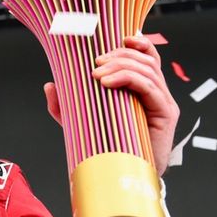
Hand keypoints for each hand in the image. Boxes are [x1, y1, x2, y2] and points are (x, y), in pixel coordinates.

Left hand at [42, 35, 180, 175]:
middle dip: (119, 55)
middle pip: (145, 59)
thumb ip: (65, 105)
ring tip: (97, 75)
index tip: (117, 37)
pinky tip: (107, 83)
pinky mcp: (166, 114)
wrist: (126, 179)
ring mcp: (164, 102)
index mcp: (143, 90)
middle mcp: (157, 93)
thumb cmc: (108, 150)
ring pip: (147, 70)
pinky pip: (150, 87)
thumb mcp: (81, 123)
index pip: (146, 57)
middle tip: (95, 64)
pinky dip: (129, 79)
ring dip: (120, 65)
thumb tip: (50, 85)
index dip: (136, 43)